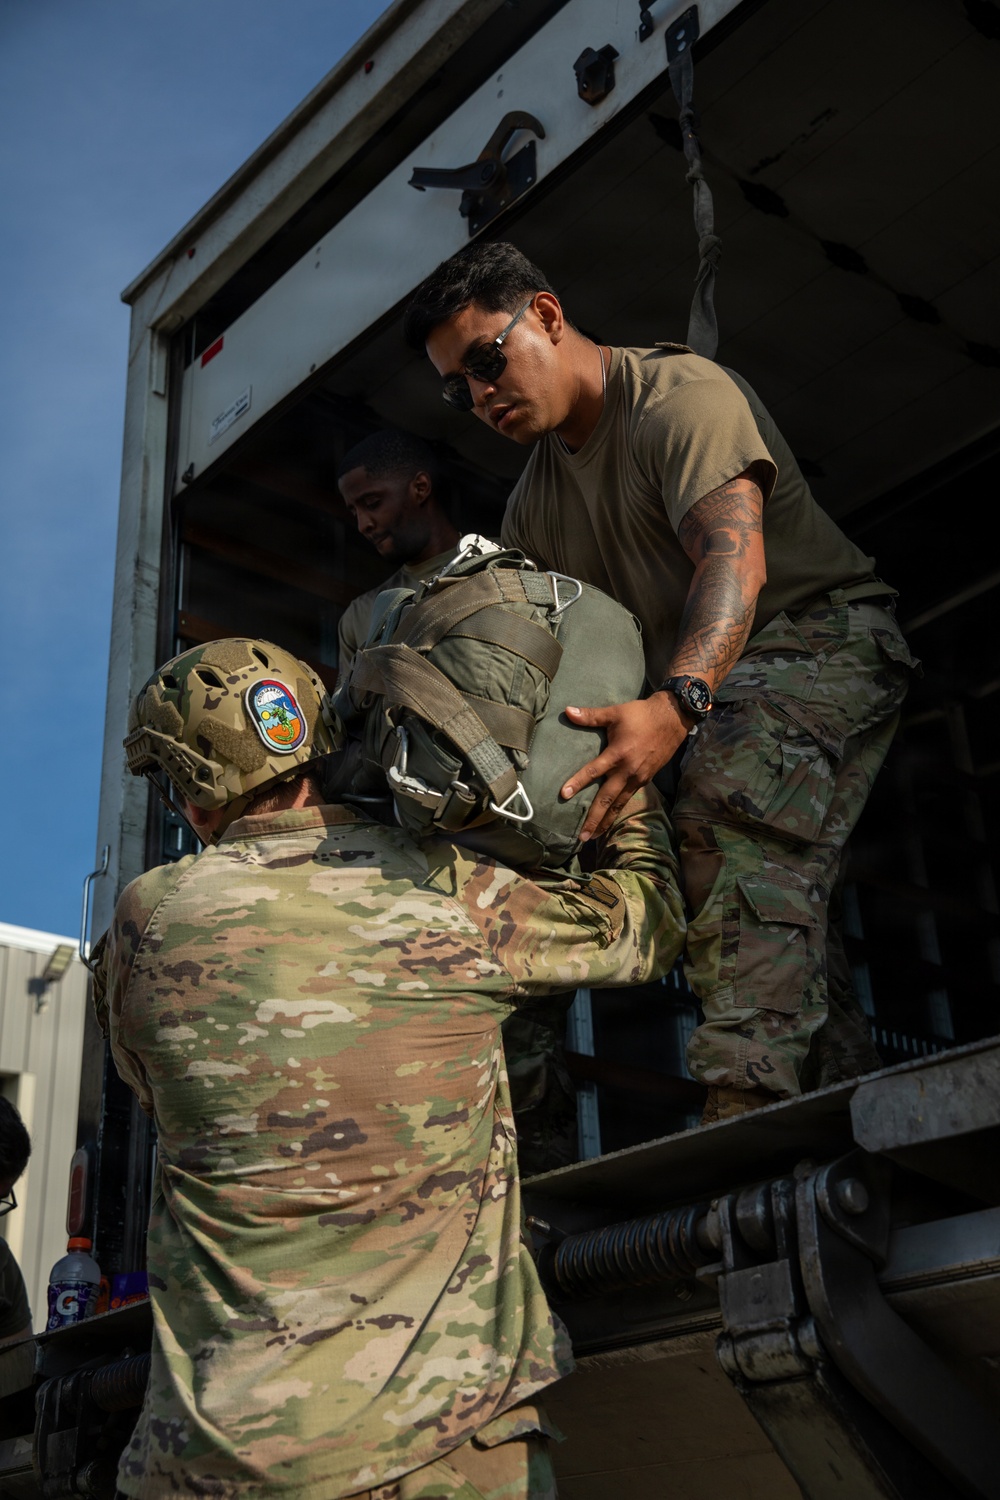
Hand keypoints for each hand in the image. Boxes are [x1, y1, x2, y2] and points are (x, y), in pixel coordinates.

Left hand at [562, 692, 690, 840]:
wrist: (672, 719)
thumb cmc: (641, 714)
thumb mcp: (615, 713)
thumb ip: (590, 716)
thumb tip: (567, 711)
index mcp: (618, 754)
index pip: (593, 771)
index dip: (578, 782)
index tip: (563, 795)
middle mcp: (628, 771)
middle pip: (607, 799)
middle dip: (594, 819)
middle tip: (581, 837)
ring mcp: (638, 778)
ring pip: (618, 805)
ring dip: (606, 821)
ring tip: (593, 836)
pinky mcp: (645, 780)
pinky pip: (628, 799)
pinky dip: (618, 811)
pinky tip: (610, 819)